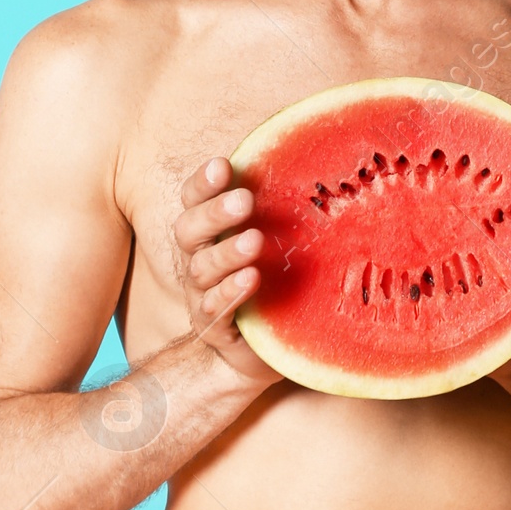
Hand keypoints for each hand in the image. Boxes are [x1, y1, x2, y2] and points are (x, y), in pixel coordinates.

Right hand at [172, 158, 282, 386]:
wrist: (259, 348)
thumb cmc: (271, 279)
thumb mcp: (275, 240)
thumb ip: (277, 207)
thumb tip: (321, 161)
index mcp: (208, 231)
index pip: (193, 199)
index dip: (203, 182)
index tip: (223, 165)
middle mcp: (198, 258)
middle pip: (189, 230)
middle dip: (214, 213)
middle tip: (244, 201)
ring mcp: (202, 294)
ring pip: (201, 269)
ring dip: (227, 253)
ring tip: (254, 241)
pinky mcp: (214, 326)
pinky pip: (214, 308)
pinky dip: (231, 292)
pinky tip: (252, 279)